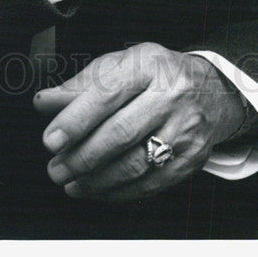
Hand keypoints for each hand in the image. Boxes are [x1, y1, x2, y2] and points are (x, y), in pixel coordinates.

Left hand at [33, 43, 243, 201]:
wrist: (211, 90)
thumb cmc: (156, 75)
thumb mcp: (121, 64)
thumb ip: (82, 83)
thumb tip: (45, 102)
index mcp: (149, 65)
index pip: (107, 93)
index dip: (76, 120)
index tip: (51, 139)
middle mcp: (171, 95)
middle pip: (120, 133)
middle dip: (81, 157)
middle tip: (55, 168)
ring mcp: (185, 129)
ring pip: (135, 164)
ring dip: (95, 180)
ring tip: (70, 182)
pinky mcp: (191, 158)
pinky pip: (150, 183)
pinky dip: (118, 192)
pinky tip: (97, 189)